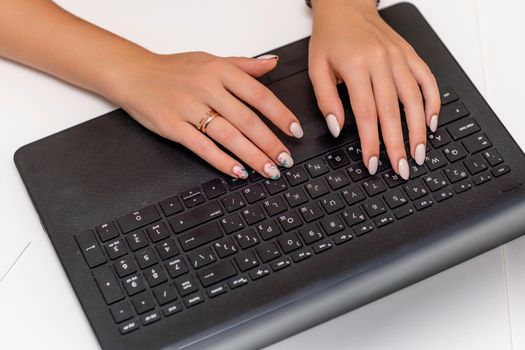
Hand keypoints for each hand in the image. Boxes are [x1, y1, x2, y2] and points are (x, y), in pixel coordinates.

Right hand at [106, 51, 303, 178]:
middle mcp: (206, 88)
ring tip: (268, 169)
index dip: (280, 115)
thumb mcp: (210, 60)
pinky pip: (202, 147)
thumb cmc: (174, 69)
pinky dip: (222, 162)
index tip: (294, 131)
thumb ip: (244, 65)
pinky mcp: (172, 126)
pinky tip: (238, 172)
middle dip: (270, 143)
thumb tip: (273, 64)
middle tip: (285, 160)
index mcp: (219, 70)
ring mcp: (188, 108)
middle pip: (247, 120)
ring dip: (252, 156)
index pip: (258, 94)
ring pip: (228, 136)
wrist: (133, 74)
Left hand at [309, 0, 439, 178]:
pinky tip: (431, 122)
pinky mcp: (410, 53)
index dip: (371, 143)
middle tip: (402, 169)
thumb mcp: (316, 68)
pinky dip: (433, 102)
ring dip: (418, 130)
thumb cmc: (330, 37)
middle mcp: (382, 61)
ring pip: (415, 99)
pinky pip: (427, 79)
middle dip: (398, 145)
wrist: (346, 6)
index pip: (367, 114)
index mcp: (356, 66)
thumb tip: (337, 129)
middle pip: (393, 111)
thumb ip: (326, 100)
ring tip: (419, 153)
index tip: (373, 163)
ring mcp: (400, 57)